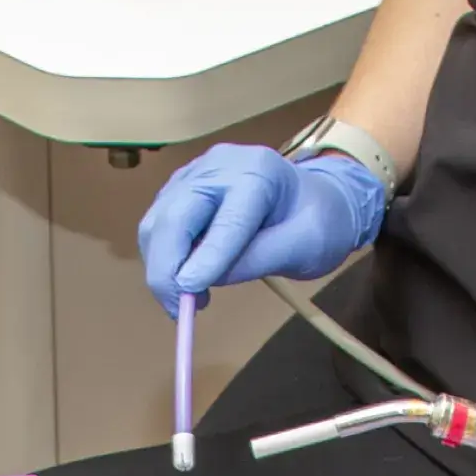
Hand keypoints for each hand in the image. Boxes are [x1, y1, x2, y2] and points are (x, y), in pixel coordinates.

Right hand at [136, 144, 388, 311]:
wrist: (316, 199)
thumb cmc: (318, 222)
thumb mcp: (306, 246)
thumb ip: (259, 258)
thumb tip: (203, 279)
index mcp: (258, 172)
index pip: (226, 220)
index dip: (206, 258)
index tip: (189, 293)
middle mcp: (219, 165)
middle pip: (175, 217)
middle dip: (167, 268)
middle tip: (178, 310)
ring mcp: (194, 174)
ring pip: (157, 223)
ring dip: (161, 267)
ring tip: (187, 300)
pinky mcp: (180, 189)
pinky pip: (158, 225)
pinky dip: (162, 258)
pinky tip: (185, 279)